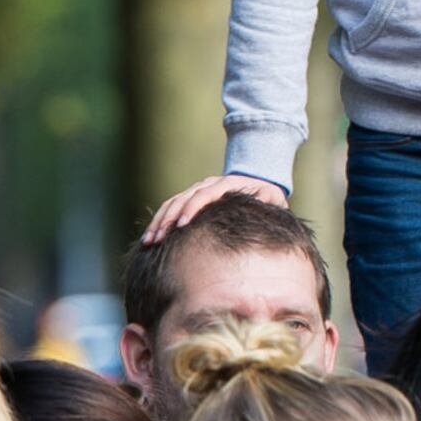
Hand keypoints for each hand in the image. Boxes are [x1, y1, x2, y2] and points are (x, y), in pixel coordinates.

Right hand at [144, 173, 288, 241]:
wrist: (257, 179)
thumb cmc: (266, 195)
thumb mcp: (271, 196)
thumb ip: (267, 199)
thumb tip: (264, 201)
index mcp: (225, 184)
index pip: (203, 195)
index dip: (192, 209)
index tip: (182, 226)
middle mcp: (207, 184)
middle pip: (182, 199)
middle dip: (168, 219)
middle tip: (157, 238)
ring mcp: (196, 190)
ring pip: (172, 202)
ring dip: (159, 221)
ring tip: (148, 241)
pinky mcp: (190, 198)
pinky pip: (170, 207)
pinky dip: (159, 220)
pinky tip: (150, 237)